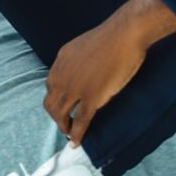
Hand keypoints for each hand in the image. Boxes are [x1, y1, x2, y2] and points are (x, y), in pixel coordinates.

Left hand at [44, 19, 146, 146]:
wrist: (124, 33)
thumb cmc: (113, 36)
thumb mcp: (84, 45)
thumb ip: (78, 61)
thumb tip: (83, 74)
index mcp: (62, 60)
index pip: (51, 84)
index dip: (56, 98)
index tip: (63, 105)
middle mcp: (64, 74)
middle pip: (50, 102)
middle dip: (55, 115)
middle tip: (65, 122)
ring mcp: (76, 87)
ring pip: (60, 114)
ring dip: (63, 127)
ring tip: (69, 134)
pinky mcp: (91, 97)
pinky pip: (79, 121)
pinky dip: (76, 135)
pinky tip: (76, 142)